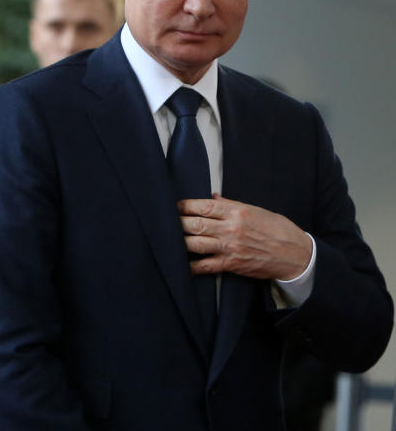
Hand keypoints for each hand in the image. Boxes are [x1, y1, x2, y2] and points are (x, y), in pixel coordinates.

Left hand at [179, 194, 312, 280]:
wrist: (296, 254)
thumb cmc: (277, 229)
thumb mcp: (256, 210)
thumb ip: (231, 204)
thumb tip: (212, 197)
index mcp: (237, 211)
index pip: (203, 206)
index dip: (184, 206)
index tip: (175, 206)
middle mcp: (231, 228)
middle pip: (194, 224)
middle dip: (177, 223)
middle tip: (167, 222)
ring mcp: (230, 247)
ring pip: (195, 244)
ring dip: (180, 242)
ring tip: (170, 239)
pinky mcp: (232, 264)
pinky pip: (205, 266)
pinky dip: (191, 266)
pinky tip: (181, 263)